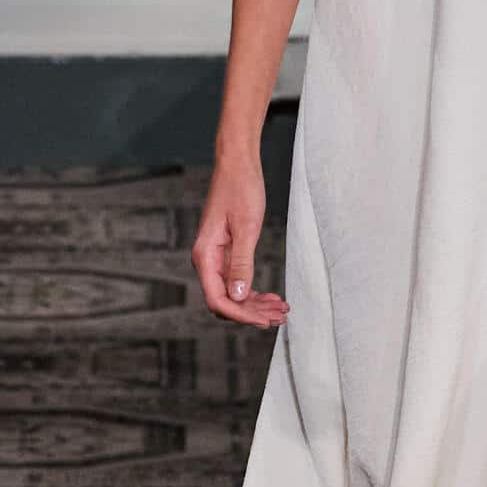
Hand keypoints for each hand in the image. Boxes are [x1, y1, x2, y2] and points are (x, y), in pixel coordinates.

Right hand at [193, 155, 289, 327]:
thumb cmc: (241, 189)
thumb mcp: (246, 228)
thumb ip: (241, 263)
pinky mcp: (225, 253)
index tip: (265, 321)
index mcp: (205, 256)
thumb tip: (237, 296)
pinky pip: (236, 281)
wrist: (238, 165)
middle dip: (252, 313)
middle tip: (281, 317)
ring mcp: (215, 258)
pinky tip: (272, 297)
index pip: (218, 299)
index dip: (241, 315)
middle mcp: (206, 260)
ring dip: (255, 305)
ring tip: (282, 310)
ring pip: (232, 294)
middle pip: (225, 301)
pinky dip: (253, 292)